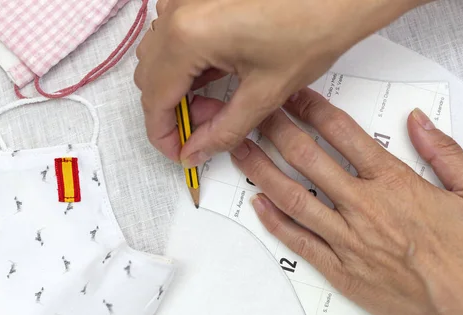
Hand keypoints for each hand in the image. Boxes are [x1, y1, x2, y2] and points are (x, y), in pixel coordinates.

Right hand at [134, 0, 424, 164]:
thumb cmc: (312, 27)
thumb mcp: (265, 93)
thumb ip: (223, 130)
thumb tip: (195, 152)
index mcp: (188, 35)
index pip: (154, 98)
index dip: (162, 134)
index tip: (178, 152)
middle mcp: (177, 10)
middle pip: (150, 76)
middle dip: (172, 110)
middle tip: (204, 131)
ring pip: (160, 55)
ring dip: (179, 86)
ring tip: (217, 104)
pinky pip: (176, 34)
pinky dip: (188, 61)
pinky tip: (218, 74)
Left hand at [228, 89, 462, 314]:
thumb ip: (446, 152)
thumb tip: (417, 120)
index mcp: (395, 183)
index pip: (342, 134)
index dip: (313, 110)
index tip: (295, 97)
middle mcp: (363, 207)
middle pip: (308, 159)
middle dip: (278, 130)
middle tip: (258, 113)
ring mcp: (347, 241)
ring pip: (293, 198)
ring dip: (262, 171)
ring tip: (240, 150)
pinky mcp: (340, 272)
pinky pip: (298, 242)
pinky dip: (274, 222)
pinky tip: (257, 203)